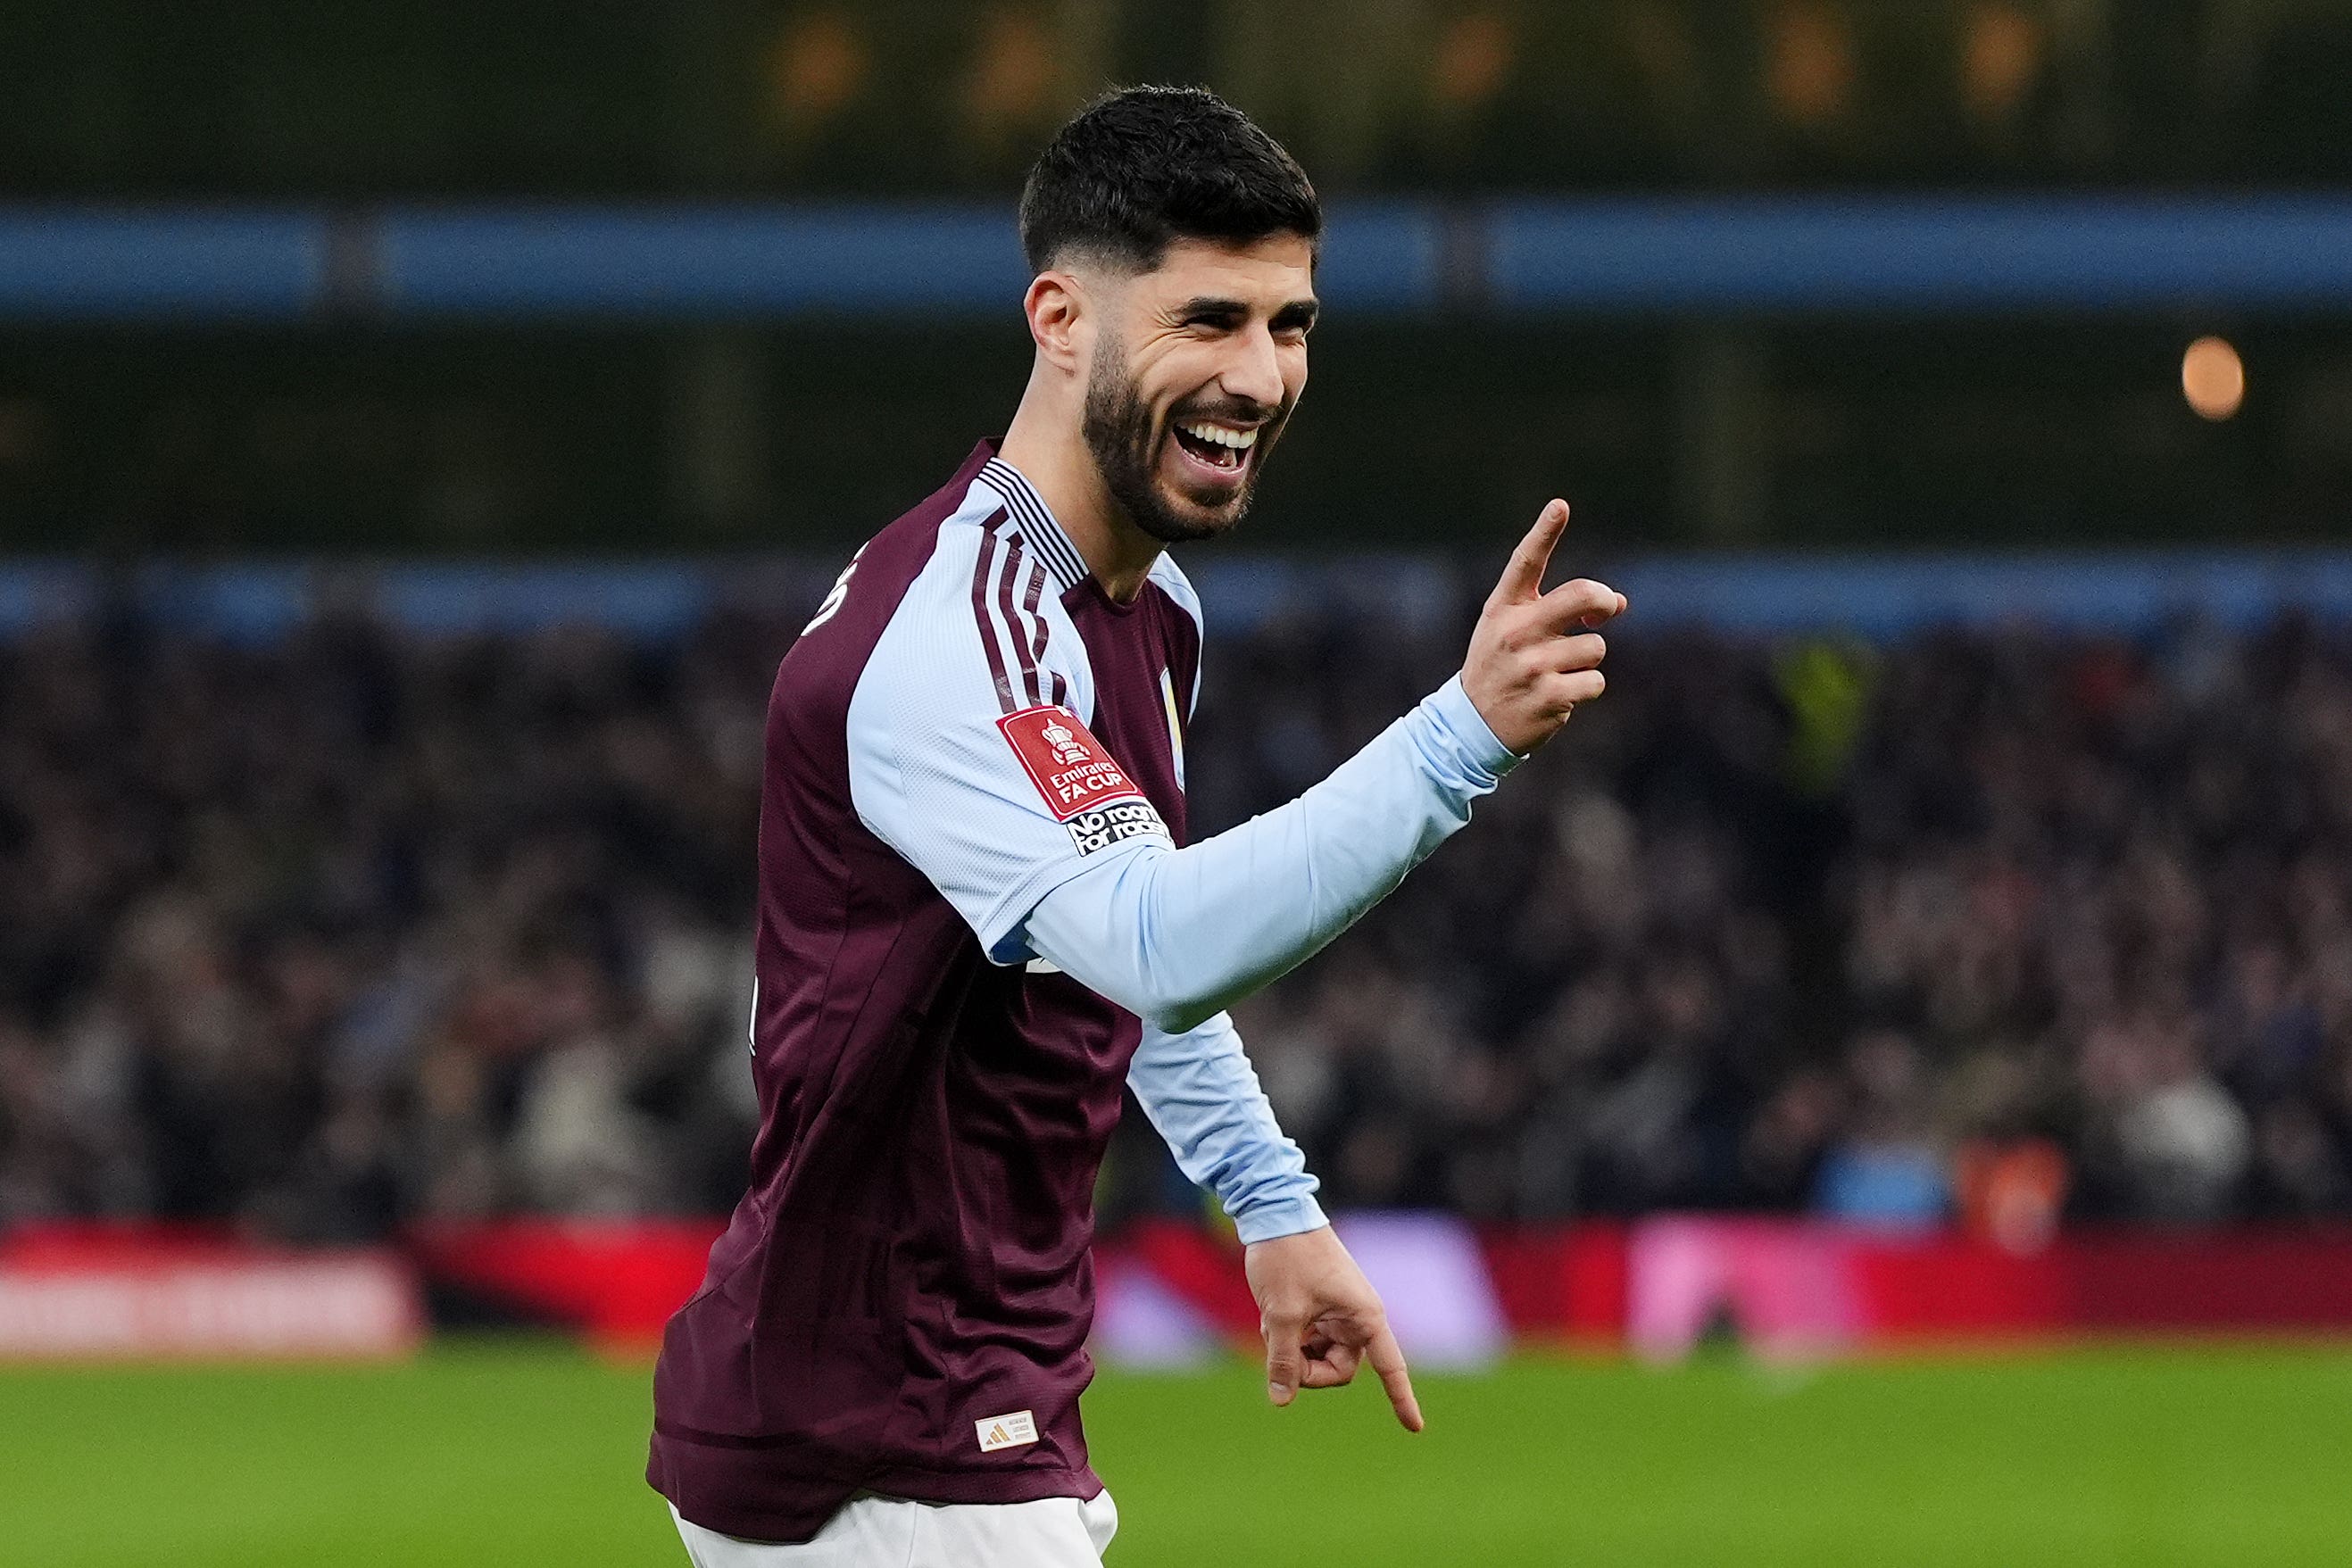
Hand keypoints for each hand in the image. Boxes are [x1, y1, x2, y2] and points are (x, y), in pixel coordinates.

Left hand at [1243, 1225, 1422, 1431]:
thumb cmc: (1286, 1259)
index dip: (1401, 1399)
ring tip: (1272, 1324)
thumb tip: (1281, 1400)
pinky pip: (1308, 1340)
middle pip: (1338, 1370)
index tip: (1415, 1429)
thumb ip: (1282, 1360)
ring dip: (1293, 1351)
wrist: (1274, 1213)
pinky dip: (1288, 1336)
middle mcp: (1358, 1318)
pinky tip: (1270, 1316)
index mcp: (1364, 1317)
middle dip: (1307, 1370)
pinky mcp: (1321, 1309)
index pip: (1390, 1367)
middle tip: (1278, 1357)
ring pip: (1319, 1357)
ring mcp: (1339, 1314)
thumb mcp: (1280, 1315)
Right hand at [1461, 499, 1625, 754]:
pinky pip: (1596, 681)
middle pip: (1582, 595)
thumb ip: (1561, 610)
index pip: (1525, 563)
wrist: (1472, 725)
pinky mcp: (1548, 697)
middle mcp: (1514, 633)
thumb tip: (1621, 601)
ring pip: (1595, 647)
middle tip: (1603, 613)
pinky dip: (1586, 689)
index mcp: (1503, 609)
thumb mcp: (1515, 630)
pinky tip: (1559, 695)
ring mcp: (1531, 666)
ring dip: (1587, 661)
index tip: (1560, 506)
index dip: (1544, 533)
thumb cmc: (1502, 666)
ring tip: (1557, 673)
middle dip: (1603, 601)